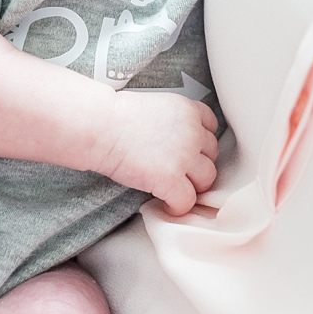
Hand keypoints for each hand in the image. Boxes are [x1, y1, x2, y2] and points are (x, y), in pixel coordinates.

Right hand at [96, 90, 218, 215]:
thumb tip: (177, 141)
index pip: (212, 127)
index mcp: (188, 110)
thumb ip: (175, 120)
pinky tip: (167, 205)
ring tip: (176, 189)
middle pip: (212, 154)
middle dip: (198, 164)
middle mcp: (192, 132)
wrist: (100, 126)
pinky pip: (187, 201)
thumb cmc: (117, 116)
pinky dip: (178, 207)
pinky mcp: (170, 179)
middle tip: (181, 171)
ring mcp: (183, 156)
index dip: (201, 141)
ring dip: (193, 186)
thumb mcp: (157, 106)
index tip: (191, 150)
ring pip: (207, 179)